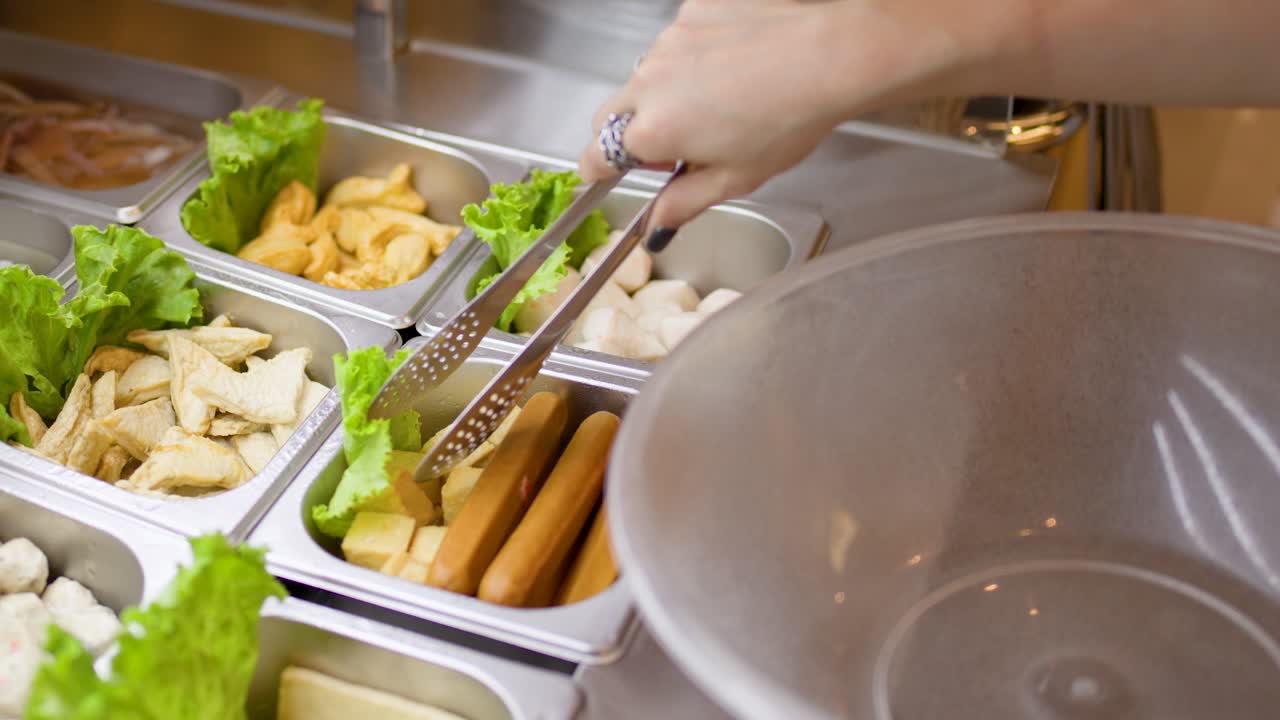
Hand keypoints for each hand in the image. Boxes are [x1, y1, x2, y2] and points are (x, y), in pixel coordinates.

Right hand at [577, 0, 981, 238]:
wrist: (830, 55)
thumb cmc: (790, 117)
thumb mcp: (736, 178)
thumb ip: (684, 203)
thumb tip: (657, 224)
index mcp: (653, 131)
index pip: (596, 157)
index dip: (601, 172)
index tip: (608, 175)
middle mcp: (649, 81)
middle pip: (611, 114)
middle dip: (629, 133)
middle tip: (675, 145)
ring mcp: (668, 41)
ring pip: (646, 76)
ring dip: (665, 93)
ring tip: (719, 101)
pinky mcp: (691, 12)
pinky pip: (675, 42)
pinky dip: (692, 57)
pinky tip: (732, 67)